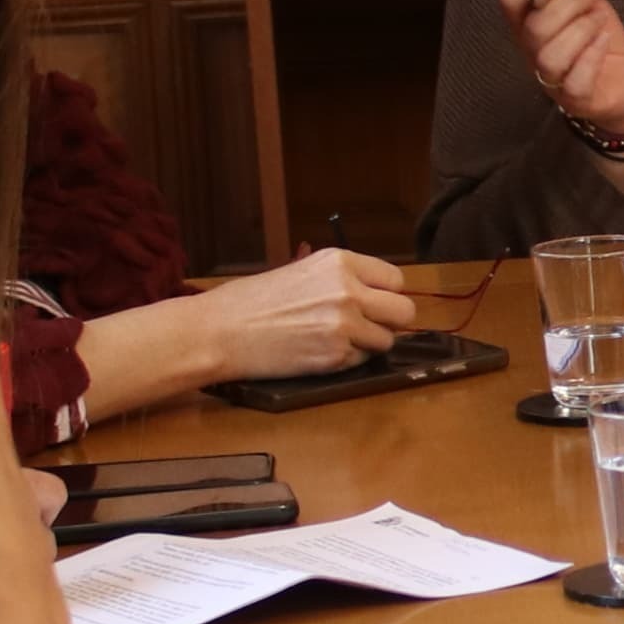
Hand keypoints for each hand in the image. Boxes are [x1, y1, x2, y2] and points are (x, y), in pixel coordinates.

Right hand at [192, 248, 410, 380]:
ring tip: (334, 340)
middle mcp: (348, 290)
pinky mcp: (335, 356)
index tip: (375, 303)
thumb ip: (342, 279)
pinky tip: (318, 351)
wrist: (220, 331)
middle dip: (389, 322)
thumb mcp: (301, 271)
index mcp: (341, 262)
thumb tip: (377, 294)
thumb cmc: (253, 301)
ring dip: (368, 344)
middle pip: (404, 311)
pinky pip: (362, 361)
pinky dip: (347, 361)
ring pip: (386, 341)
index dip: (387, 295)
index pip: (396, 280)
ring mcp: (345, 325)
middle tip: (367, 326)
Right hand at [501, 0, 623, 138]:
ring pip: (550, 55)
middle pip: (534, 26)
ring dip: (581, 28)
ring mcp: (552, 80)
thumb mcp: (590, 6)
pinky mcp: (577, 100)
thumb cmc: (601, 43)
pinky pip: (575, 80)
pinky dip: (592, 54)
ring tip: (601, 18)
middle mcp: (532, 54)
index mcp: (528, 26)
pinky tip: (606, 39)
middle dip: (571, 0)